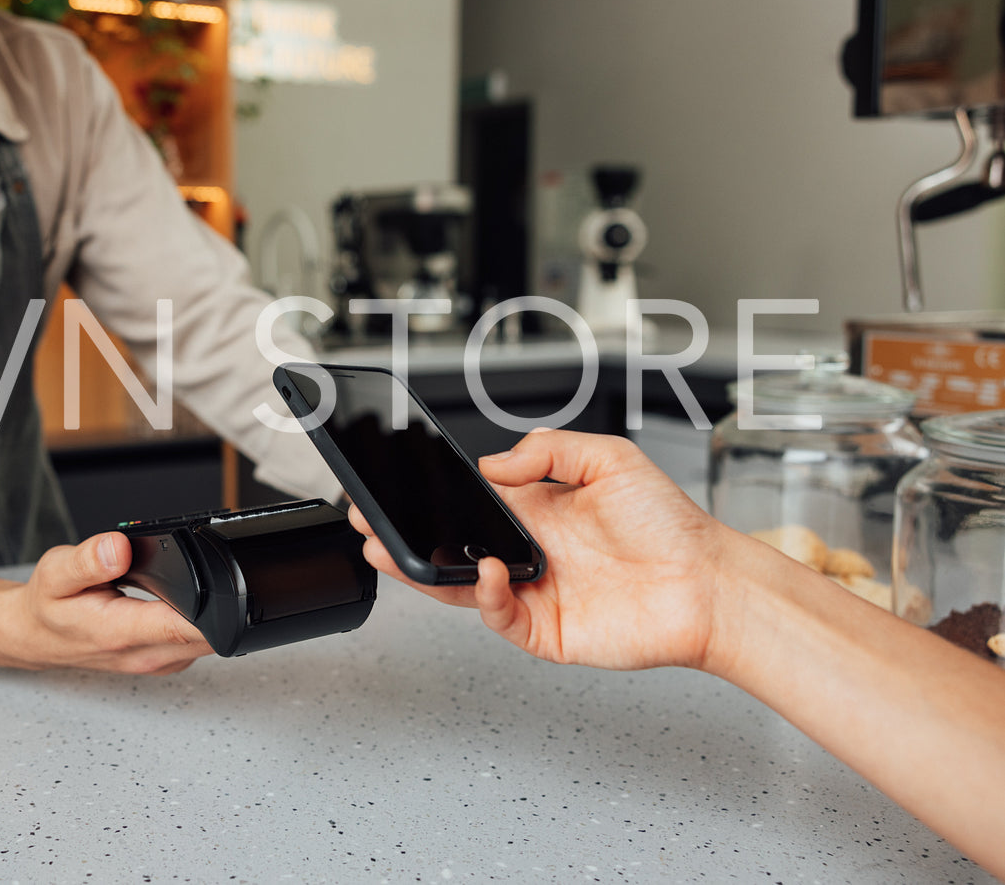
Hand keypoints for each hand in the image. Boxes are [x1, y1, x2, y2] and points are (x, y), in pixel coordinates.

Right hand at [0, 531, 212, 673]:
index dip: (214, 606)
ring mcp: (158, 662)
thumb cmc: (48, 607)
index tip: (222, 582)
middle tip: (203, 571)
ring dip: (210, 613)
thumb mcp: (57, 573)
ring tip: (186, 584)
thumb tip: (118, 547)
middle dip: (217, 602)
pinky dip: (198, 621)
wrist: (37, 636)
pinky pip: (198, 642)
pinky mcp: (165, 660)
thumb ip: (89, 560)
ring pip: (209, 641)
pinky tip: (181, 602)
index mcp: (122, 634)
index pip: (185, 627)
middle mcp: (145, 655)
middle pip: (209, 635)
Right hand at [352, 429, 740, 671]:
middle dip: (405, 535)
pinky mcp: (544, 629)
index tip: (396, 486)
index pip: (467, 503)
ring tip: (387, 553)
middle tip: (370, 522)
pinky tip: (487, 570)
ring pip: (460, 584)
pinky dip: (484, 595)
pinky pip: (498, 616)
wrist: (709, 584)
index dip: (430, 497)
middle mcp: (529, 552)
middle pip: (450, 546)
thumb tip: (494, 462)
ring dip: (420, 571)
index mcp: (537, 511)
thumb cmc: (672, 526)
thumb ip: (549, 450)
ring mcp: (533, 592)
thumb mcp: (610, 459)